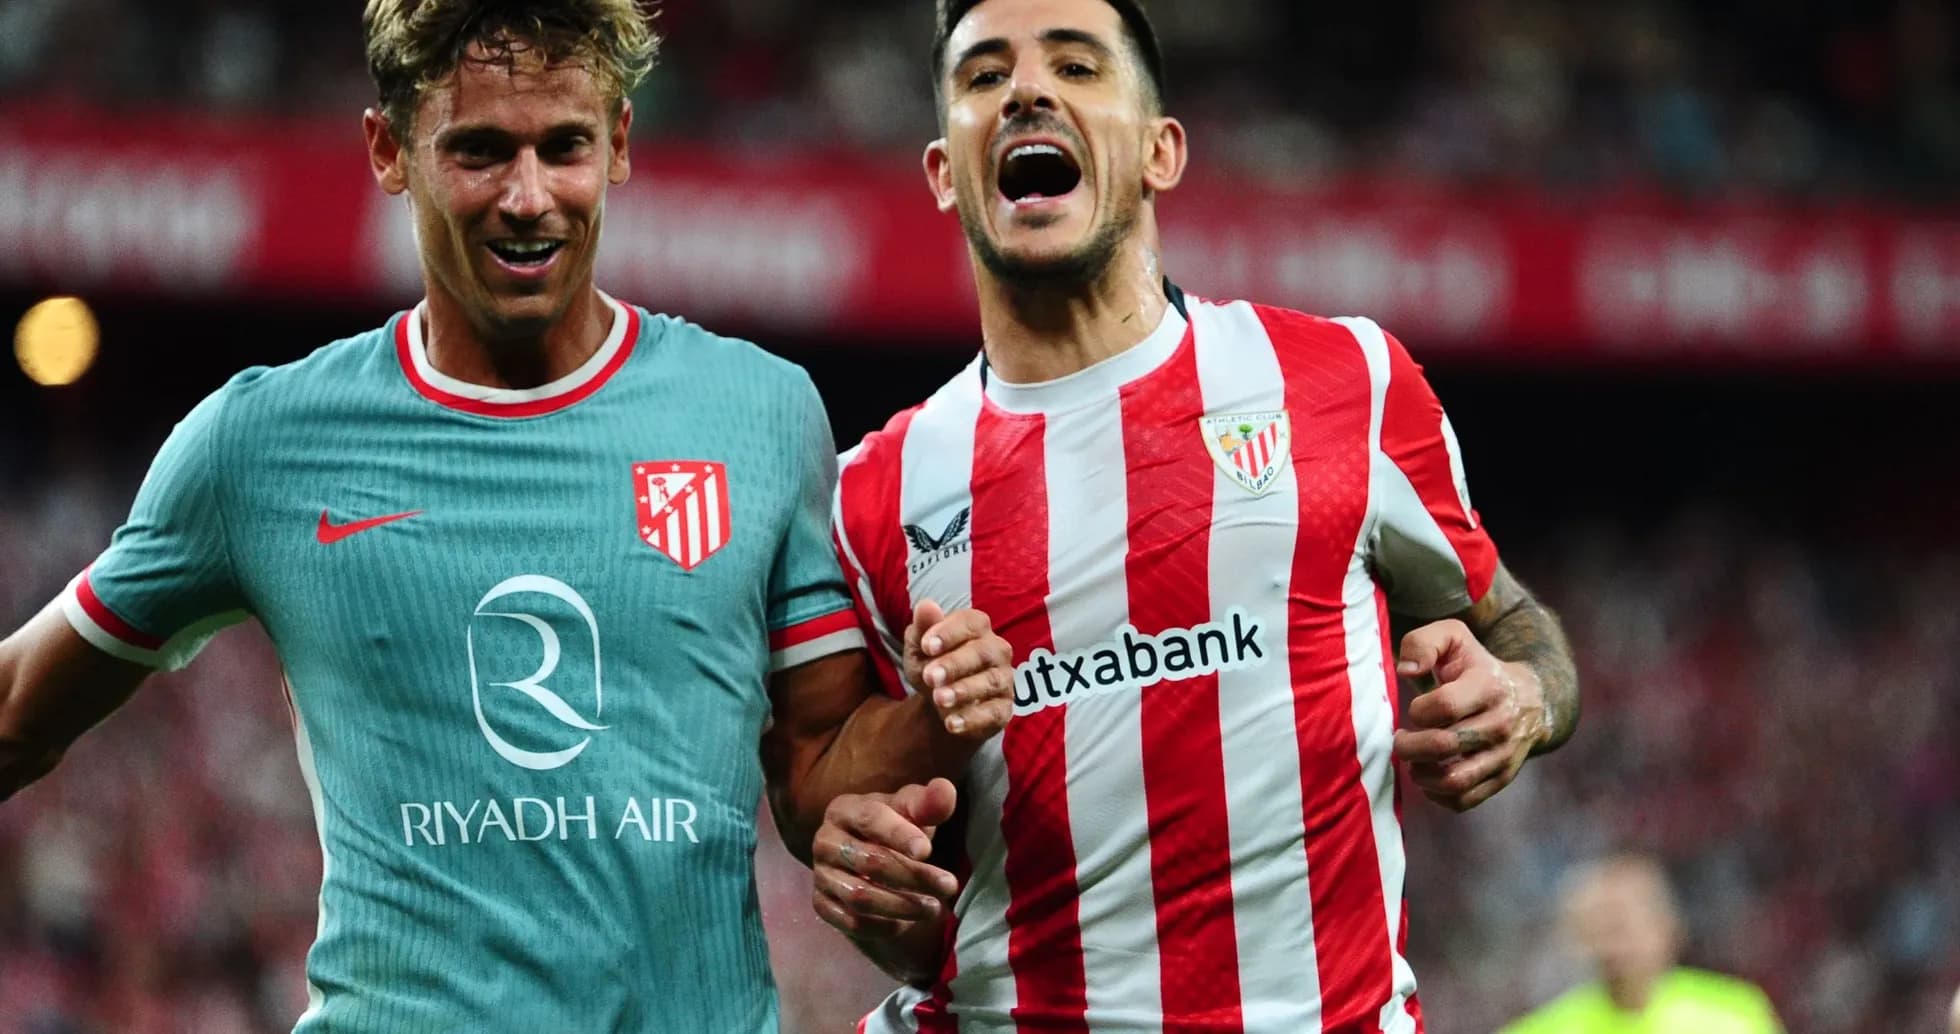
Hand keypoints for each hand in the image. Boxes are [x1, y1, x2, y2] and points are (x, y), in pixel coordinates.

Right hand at [812, 779, 960, 941]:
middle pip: (870, 861)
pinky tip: (905, 924)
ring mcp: (821, 874)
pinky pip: (850, 922)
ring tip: (934, 908)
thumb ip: (929, 802)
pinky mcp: (821, 904)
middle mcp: (825, 840)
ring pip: (860, 896)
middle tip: (949, 886)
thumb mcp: (913, 811)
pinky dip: (881, 926)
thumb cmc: (895, 827)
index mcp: (844, 809)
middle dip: (914, 876)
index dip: (899, 835)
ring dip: (901, 906)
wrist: (870, 854)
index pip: (871, 819)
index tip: (928, 851)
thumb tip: (945, 791)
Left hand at [903, 601, 1013, 739]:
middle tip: (929, 677)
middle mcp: (996, 650)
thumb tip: (925, 606)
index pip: (970, 622)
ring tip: (939, 699)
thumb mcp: (918, 649)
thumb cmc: (932, 665)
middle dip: (955, 664)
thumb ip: (921, 628)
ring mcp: (1003, 680)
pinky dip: (972, 719)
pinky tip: (951, 723)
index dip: (949, 633)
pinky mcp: (1003, 709)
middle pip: (982, 652)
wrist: (939, 703)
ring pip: (991, 681)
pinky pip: (994, 712)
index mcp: (976, 628)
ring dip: (964, 690)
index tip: (927, 646)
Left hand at [1391, 619, 1547, 811]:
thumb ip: (1423, 643)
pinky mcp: (1501, 778)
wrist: (1530, 699)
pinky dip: (1437, 795)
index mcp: (1488, 686)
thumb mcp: (1454, 638)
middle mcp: (1501, 723)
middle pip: (1444, 746)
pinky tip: (1428, 776)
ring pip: (1454, 780)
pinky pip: (1464, 800)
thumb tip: (1405, 670)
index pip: (1444, 706)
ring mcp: (1504, 755)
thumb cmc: (1477, 667)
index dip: (1418, 710)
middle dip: (1409, 746)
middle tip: (1401, 740)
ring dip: (1421, 774)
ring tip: (1413, 761)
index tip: (1415, 709)